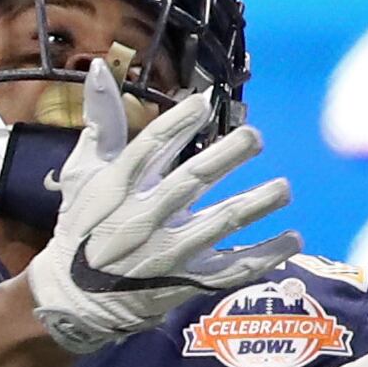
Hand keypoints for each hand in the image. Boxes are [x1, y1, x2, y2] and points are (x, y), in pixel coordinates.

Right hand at [23, 61, 298, 352]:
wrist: (74, 299)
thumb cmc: (82, 226)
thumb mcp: (82, 174)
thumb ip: (99, 122)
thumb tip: (102, 67)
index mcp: (116, 189)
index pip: (146, 150)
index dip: (175, 125)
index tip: (203, 101)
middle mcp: (141, 220)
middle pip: (189, 184)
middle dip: (225, 159)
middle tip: (255, 137)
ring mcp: (166, 254)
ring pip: (218, 226)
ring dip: (254, 206)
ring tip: (284, 188)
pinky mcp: (185, 281)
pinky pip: (232, 271)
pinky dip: (265, 257)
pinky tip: (293, 238)